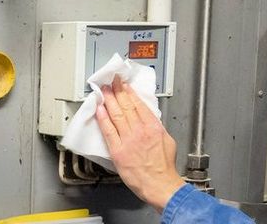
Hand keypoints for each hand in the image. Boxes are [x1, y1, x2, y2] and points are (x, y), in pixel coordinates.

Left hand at [95, 75, 185, 211]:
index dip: (129, 93)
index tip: (124, 85)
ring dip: (108, 100)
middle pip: (126, 106)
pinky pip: (108, 131)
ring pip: (116, 115)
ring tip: (103, 91)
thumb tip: (149, 119)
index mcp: (153, 127)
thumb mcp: (167, 141)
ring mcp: (128, 140)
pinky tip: (99, 110)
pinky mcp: (118, 151)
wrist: (160, 184)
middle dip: (117, 91)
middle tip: (111, 82)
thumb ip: (156, 128)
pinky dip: (103, 118)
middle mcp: (140, 131)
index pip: (138, 104)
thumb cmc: (164, 167)